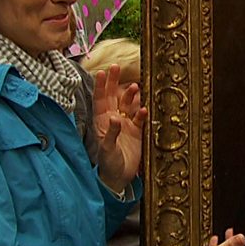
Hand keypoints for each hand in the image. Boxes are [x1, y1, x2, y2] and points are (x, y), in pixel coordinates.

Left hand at [93, 64, 147, 192]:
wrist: (119, 178)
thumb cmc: (108, 164)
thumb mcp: (107, 149)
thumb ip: (111, 133)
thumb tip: (114, 117)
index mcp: (101, 122)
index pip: (99, 100)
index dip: (100, 86)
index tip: (102, 72)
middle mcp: (113, 120)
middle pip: (113, 97)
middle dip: (114, 82)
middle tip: (116, 67)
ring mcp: (125, 125)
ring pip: (128, 105)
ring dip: (131, 96)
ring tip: (135, 87)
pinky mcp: (137, 132)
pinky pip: (140, 119)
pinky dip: (142, 113)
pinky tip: (144, 109)